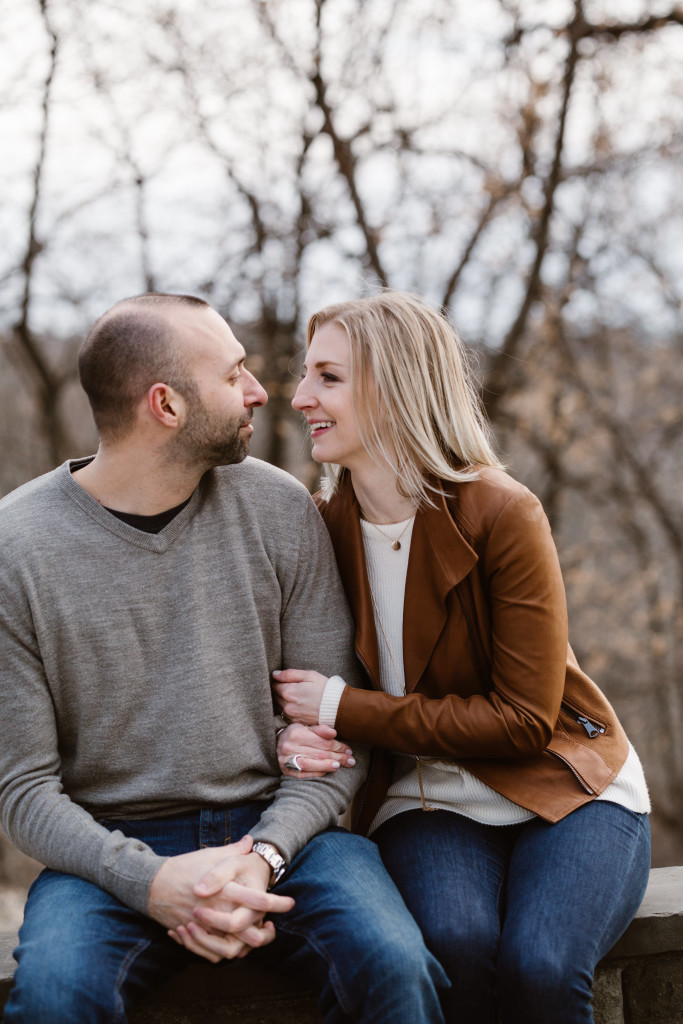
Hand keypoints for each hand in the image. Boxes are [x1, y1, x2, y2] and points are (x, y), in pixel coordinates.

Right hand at [149, 836, 293, 961]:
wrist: (152, 885)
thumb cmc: (184, 866)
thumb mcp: (210, 855)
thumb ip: (234, 851)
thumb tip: (251, 841)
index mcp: (224, 890)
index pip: (257, 901)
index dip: (276, 903)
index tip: (290, 903)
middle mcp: (216, 911)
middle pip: (247, 932)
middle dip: (263, 934)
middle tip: (272, 929)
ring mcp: (203, 927)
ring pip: (230, 948)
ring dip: (244, 945)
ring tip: (254, 936)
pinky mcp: (193, 936)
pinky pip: (212, 954)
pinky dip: (223, 952)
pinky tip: (232, 942)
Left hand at [272, 668, 327, 724]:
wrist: (338, 707)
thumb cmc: (325, 689)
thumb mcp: (309, 675)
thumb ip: (290, 674)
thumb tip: (275, 674)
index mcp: (289, 691)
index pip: (274, 685)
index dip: (279, 681)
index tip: (286, 680)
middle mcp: (287, 705)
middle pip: (275, 696)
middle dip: (281, 691)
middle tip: (293, 688)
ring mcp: (291, 715)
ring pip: (280, 706)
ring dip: (284, 701)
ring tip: (297, 697)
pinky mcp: (296, 722)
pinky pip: (286, 715)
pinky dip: (290, 710)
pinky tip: (299, 706)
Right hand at [277, 723, 354, 778]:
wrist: (276, 743)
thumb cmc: (296, 734)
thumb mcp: (307, 727)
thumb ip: (320, 730)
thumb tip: (334, 733)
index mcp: (297, 733)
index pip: (323, 742)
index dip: (338, 746)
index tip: (349, 750)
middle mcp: (290, 746)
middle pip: (320, 754)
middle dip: (338, 757)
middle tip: (350, 760)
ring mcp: (287, 760)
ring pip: (311, 764)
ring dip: (327, 766)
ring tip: (339, 766)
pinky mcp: (286, 771)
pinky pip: (304, 774)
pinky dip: (317, 773)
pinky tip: (327, 771)